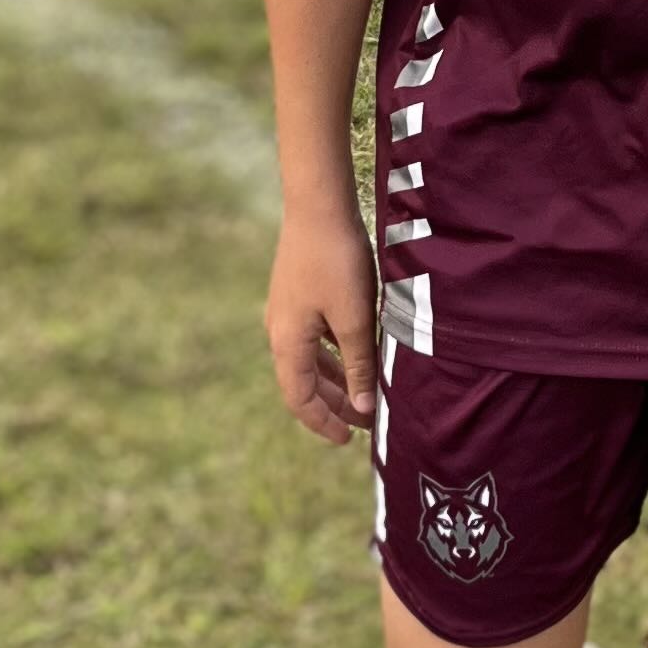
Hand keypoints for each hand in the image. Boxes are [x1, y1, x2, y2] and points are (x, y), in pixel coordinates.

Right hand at [265, 204, 377, 445]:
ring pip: (311, 362)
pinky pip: (315, 341)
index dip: (323, 423)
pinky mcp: (300, 297)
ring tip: (364, 396)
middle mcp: (281, 332)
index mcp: (288, 343)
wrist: (318, 206)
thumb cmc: (336, 261)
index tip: (348, 440)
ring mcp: (288, 314)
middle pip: (304, 384)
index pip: (300, 399)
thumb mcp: (354, 319)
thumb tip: (363, 408)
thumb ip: (359, 366)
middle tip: (365, 423)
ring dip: (336, 382)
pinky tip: (357, 358)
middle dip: (334, 406)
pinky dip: (335, 357)